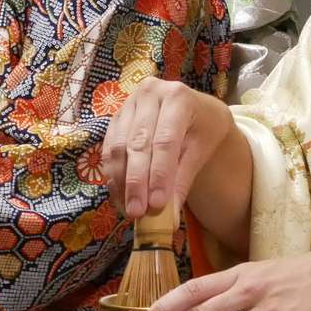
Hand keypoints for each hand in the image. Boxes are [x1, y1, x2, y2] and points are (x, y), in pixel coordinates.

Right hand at [102, 77, 240, 219]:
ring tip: (128, 210)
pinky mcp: (114, 119)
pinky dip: (113, 177)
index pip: (165, 140)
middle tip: (137, 212)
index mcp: (177, 97)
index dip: (160, 174)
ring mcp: (128, 104)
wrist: (193, 110)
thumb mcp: (201, 150)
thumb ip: (183, 179)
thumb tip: (168, 216)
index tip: (158, 204)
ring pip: (118, 147)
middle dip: (136, 182)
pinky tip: (120, 198)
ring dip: (121, 182)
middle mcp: (148, 94)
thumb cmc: (202, 129)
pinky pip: (108, 150)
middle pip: (138, 143)